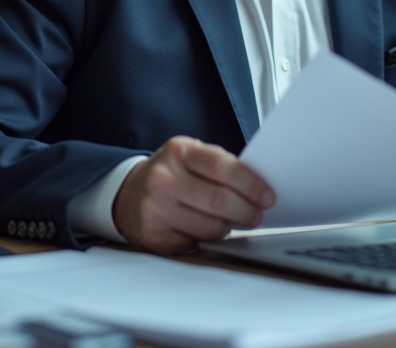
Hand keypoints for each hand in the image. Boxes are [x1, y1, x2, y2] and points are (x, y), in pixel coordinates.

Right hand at [112, 136, 275, 253]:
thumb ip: (220, 166)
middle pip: (219, 201)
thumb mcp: (190, 156)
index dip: (250, 183)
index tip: (267, 196)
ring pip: (210, 227)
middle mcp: (162, 178)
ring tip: (233, 220)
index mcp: (178, 152)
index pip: (221, 166)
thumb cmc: (170, 174)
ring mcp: (154, 208)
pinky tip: (207, 229)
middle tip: (257, 214)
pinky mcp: (153, 236)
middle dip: (247, 211)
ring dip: (229, 227)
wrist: (128, 194)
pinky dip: (208, 239)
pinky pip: (195, 243)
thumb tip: (259, 186)